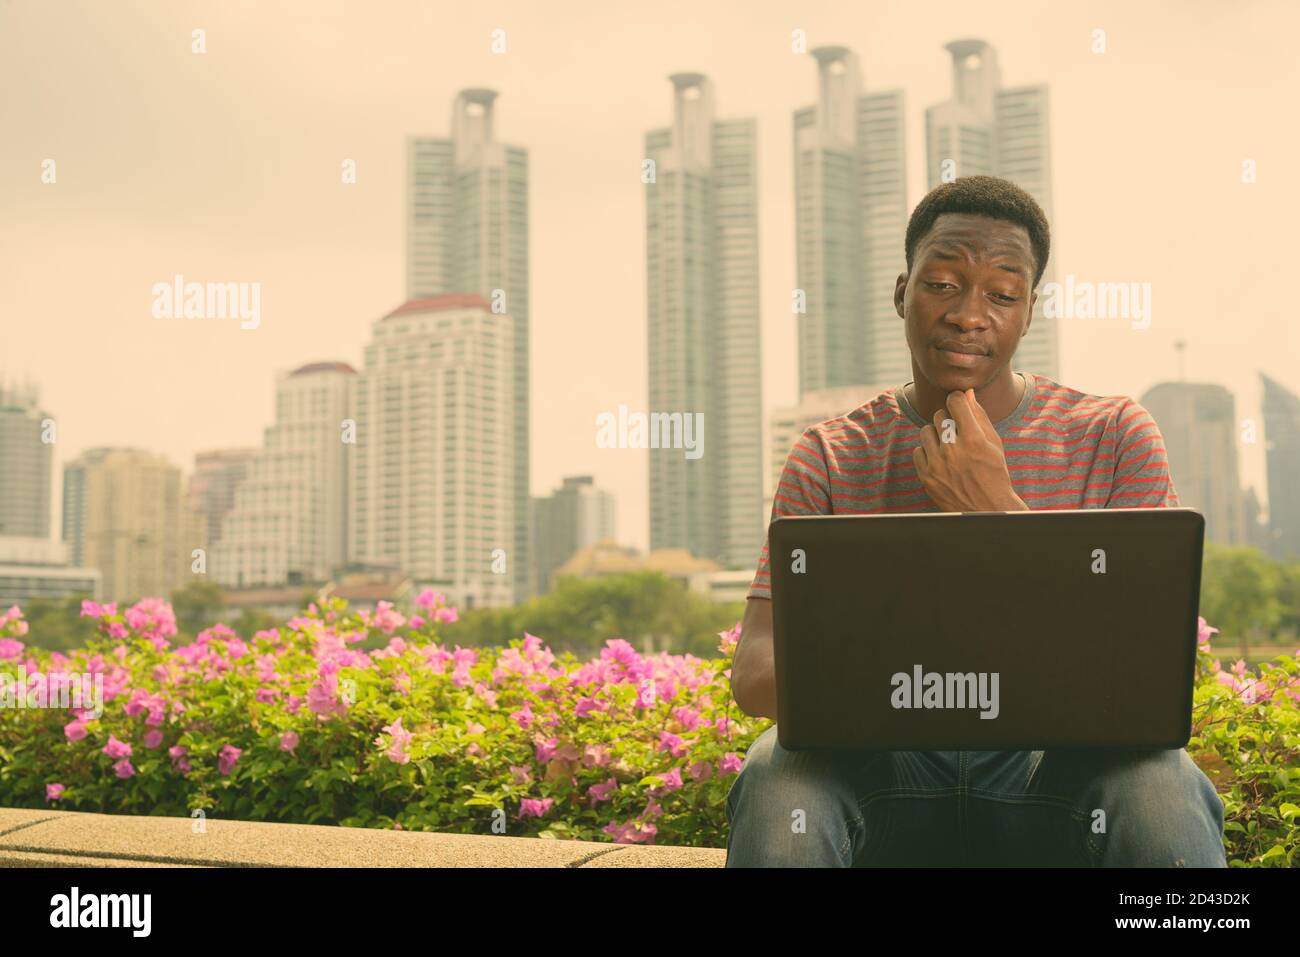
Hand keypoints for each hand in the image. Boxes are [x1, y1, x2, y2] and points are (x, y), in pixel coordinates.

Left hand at [912, 389, 1027, 511]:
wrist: (986, 508)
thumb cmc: (994, 472)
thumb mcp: (993, 443)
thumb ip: (979, 416)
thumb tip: (966, 392)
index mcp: (974, 440)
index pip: (955, 402)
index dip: (956, 399)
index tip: (957, 403)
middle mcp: (953, 451)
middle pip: (939, 415)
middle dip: (948, 419)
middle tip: (957, 431)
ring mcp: (938, 464)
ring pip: (926, 431)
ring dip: (936, 434)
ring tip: (948, 446)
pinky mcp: (926, 476)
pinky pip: (918, 450)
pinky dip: (928, 452)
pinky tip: (940, 459)